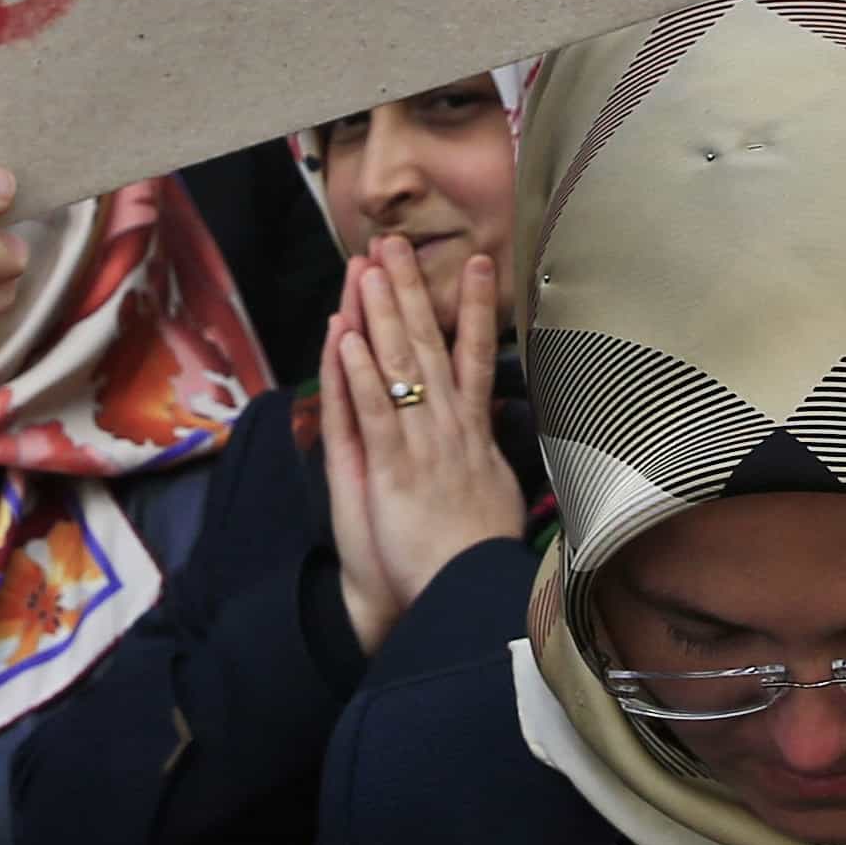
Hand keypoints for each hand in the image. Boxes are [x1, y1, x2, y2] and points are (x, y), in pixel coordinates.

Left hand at [319, 238, 523, 652]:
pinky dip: (360, 374)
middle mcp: (450, 430)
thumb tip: (498, 417)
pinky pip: (373, 413)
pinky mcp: (391, 472)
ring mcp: (421, 447)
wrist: (463, 601)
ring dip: (380, 315)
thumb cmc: (473, 556)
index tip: (474, 262)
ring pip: (399, 368)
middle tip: (395, 243)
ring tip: (366, 267)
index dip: (472, 308)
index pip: (474, 358)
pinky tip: (347, 337)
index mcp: (473, 435)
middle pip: (429, 347)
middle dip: (410, 292)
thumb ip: (490, 449)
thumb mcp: (495, 493)